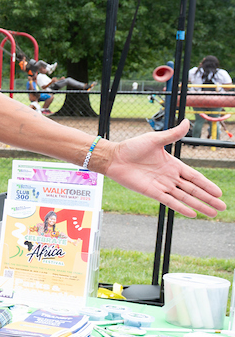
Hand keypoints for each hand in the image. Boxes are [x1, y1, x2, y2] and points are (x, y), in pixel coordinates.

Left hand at [103, 120, 224, 216]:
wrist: (114, 157)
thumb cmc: (132, 147)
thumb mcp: (155, 139)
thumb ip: (172, 134)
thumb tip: (187, 122)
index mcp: (173, 165)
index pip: (195, 177)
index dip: (207, 184)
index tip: (219, 192)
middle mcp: (169, 177)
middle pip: (193, 189)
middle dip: (208, 198)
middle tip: (222, 207)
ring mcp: (161, 185)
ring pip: (184, 197)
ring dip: (199, 205)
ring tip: (212, 213)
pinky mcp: (151, 192)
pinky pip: (169, 201)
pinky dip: (181, 207)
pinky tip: (192, 214)